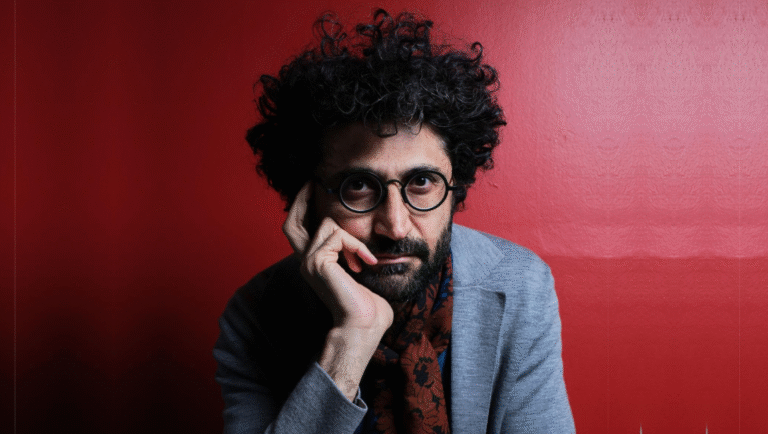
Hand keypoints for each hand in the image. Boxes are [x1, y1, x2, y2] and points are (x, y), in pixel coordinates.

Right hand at [283, 182, 393, 331]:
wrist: (362, 325)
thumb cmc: (366, 305)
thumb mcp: (357, 272)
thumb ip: (351, 254)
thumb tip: (361, 243)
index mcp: (313, 263)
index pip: (298, 231)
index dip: (301, 209)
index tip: (311, 190)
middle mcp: (305, 261)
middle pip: (292, 222)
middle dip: (301, 199)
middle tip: (313, 182)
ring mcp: (309, 261)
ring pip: (329, 225)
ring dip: (352, 238)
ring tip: (363, 260)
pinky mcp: (318, 261)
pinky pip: (340, 236)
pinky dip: (357, 246)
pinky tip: (366, 263)